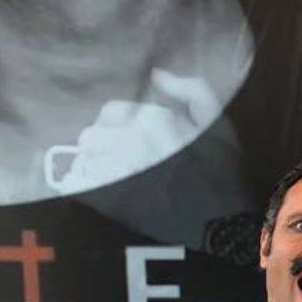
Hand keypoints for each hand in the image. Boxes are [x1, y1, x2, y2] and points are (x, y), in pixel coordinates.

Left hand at [49, 68, 221, 194]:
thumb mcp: (219, 125)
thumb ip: (193, 92)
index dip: (119, 124)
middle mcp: (131, 142)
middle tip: (122, 161)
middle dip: (104, 146)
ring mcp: (118, 172)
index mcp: (155, 121)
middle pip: (91, 135)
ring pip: (85, 159)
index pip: (111, 112)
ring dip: (95, 167)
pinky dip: (85, 187)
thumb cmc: (221, 176)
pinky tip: (104, 193)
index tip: (132, 139)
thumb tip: (158, 75)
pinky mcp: (110, 200)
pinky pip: (80, 184)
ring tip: (115, 179)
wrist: (220, 226)